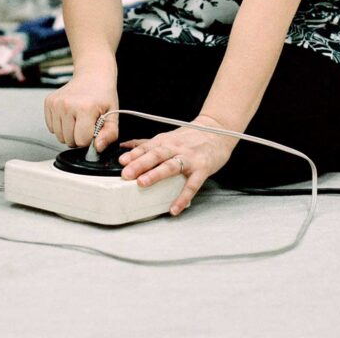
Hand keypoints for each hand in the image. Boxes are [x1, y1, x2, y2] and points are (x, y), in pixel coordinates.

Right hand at [43, 71, 118, 149]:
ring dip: (69, 132)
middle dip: (79, 137)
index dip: (89, 139)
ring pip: (59, 136)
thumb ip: (109, 135)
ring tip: (78, 118)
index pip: (81, 141)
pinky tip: (70, 115)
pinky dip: (60, 126)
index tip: (94, 128)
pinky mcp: (49, 102)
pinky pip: (51, 128)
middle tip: (87, 123)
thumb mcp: (113, 115)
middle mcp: (67, 105)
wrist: (92, 75)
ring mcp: (56, 103)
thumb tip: (97, 148)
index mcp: (85, 108)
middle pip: (69, 141)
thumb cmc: (103, 95)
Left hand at [118, 118, 238, 215]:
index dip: (134, 154)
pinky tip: (174, 209)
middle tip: (126, 174)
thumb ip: (147, 143)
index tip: (120, 162)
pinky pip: (192, 184)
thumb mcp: (168, 136)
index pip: (147, 146)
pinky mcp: (202, 169)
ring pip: (171, 166)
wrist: (218, 131)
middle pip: (156, 154)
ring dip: (156, 174)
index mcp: (166, 140)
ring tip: (142, 184)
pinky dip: (183, 197)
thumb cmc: (191, 137)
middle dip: (140, 164)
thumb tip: (124, 146)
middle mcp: (175, 147)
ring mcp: (189, 158)